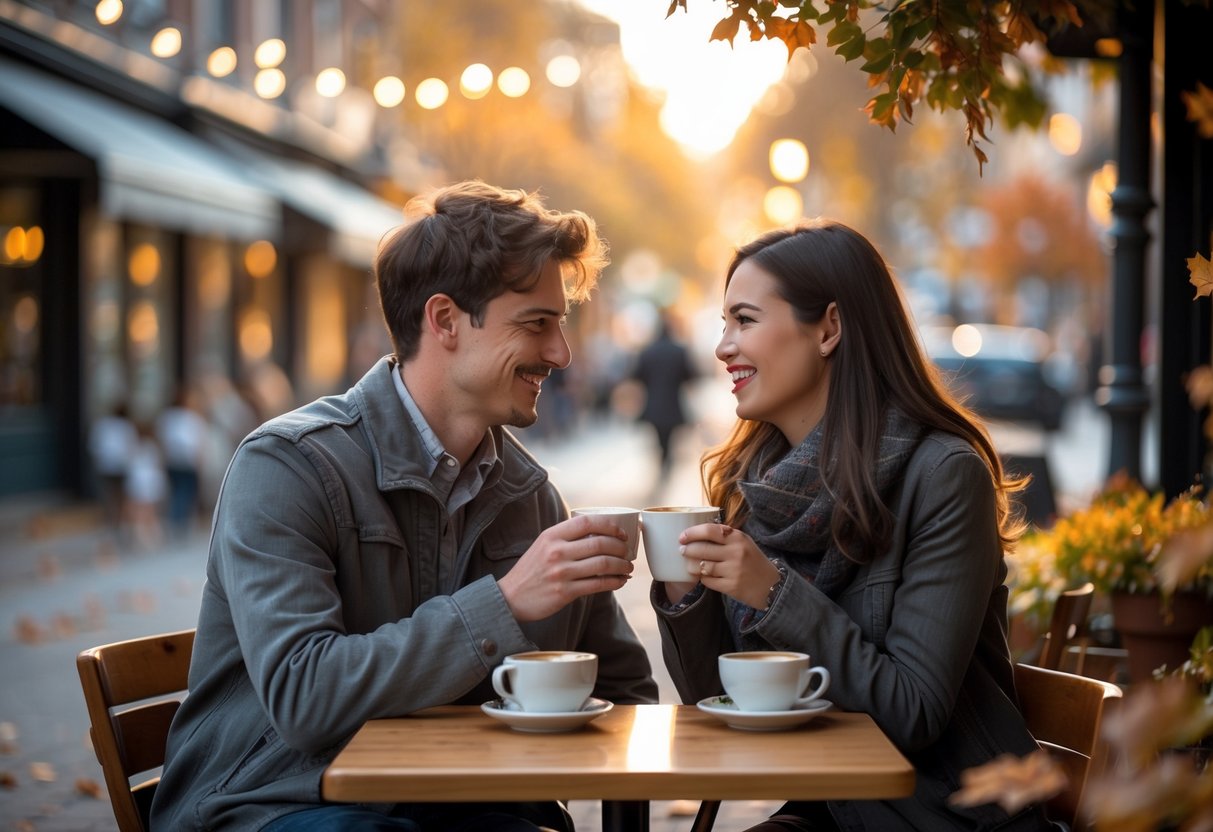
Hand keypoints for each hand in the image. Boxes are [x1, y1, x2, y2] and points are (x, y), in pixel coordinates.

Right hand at [498, 514, 634, 621]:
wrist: (511, 597)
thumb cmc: (531, 570)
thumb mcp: (543, 545)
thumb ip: (566, 537)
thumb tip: (599, 532)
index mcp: (552, 535)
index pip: (587, 522)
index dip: (609, 526)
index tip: (622, 533)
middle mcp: (556, 552)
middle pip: (600, 543)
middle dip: (621, 547)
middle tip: (628, 552)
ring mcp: (561, 572)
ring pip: (603, 564)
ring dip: (622, 565)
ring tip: (628, 567)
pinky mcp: (565, 592)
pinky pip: (598, 585)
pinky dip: (615, 582)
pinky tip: (621, 581)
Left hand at [675, 523, 780, 609]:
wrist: (772, 587)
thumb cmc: (754, 562)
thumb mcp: (744, 543)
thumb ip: (725, 537)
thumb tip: (698, 532)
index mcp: (738, 538)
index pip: (709, 530)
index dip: (692, 533)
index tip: (682, 536)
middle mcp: (736, 552)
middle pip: (701, 548)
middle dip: (687, 549)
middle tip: (682, 550)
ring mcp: (734, 570)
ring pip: (701, 566)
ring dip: (691, 565)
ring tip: (689, 564)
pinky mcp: (731, 586)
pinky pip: (707, 581)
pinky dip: (703, 578)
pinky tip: (704, 576)